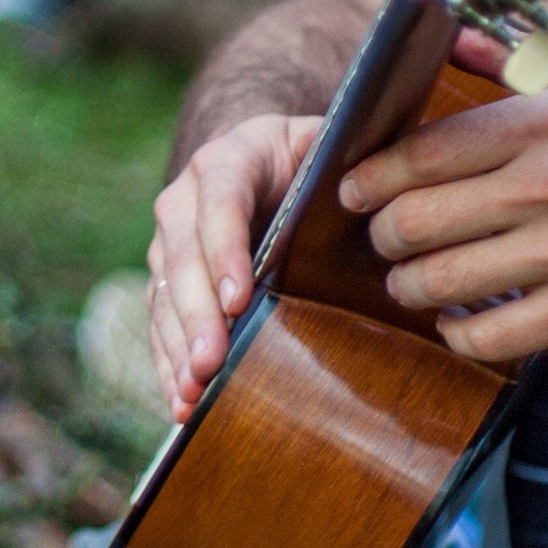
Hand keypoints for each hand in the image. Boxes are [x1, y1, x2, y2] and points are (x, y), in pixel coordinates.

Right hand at [146, 113, 323, 419]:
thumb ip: (349, 158)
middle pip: (183, 256)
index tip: (238, 300)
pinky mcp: (166, 281)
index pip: (221, 201)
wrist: (262, 162)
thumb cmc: (306, 161)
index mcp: (229, 160)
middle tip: (210, 362)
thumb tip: (386, 177)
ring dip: (178, 345)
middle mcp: (186, 198)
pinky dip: (168, 362)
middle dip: (197, 314)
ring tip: (194, 390)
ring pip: (166, 294)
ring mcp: (169, 242)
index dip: (226, 250)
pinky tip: (182, 401)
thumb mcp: (325, 146)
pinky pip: (160, 322)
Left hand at [345, 55, 547, 361]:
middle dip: (382, 233)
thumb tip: (449, 29)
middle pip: (419, 218)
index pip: (425, 151)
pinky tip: (456, 319)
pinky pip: (491, 335)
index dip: (371, 175)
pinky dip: (458, 332)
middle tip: (380, 235)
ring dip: (408, 284)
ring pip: (445, 280)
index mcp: (547, 123)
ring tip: (407, 278)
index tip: (350, 187)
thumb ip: (516, 55)